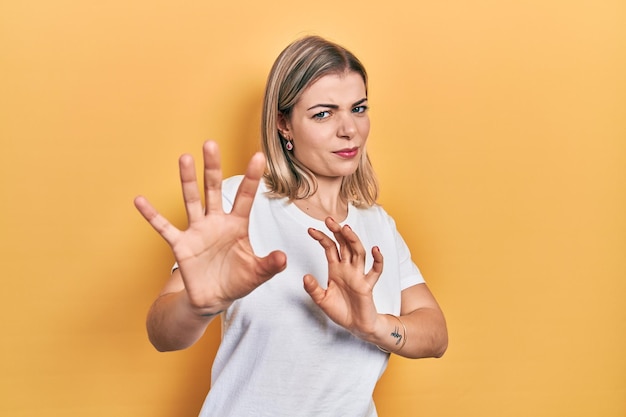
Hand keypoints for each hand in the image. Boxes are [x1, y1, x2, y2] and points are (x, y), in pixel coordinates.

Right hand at [134, 140, 286, 315]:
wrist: (213, 299)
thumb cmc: (237, 281)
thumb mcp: (256, 274)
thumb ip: (269, 265)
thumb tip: (283, 258)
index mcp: (237, 225)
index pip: (246, 198)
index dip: (252, 178)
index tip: (259, 156)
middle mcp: (216, 222)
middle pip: (214, 189)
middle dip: (213, 168)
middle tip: (211, 143)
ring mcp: (197, 231)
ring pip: (192, 200)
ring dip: (188, 180)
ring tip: (185, 158)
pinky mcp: (181, 244)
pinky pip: (164, 228)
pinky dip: (152, 215)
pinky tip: (139, 200)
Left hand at [303, 217, 383, 337]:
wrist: (355, 326)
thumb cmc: (340, 310)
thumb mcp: (321, 300)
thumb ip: (313, 289)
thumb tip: (305, 277)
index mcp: (335, 269)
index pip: (329, 247)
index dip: (321, 238)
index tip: (310, 229)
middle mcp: (347, 268)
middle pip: (344, 245)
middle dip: (338, 232)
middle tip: (329, 220)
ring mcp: (358, 275)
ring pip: (358, 253)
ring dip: (353, 241)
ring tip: (347, 230)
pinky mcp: (367, 285)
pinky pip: (375, 271)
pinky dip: (377, 260)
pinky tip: (375, 250)